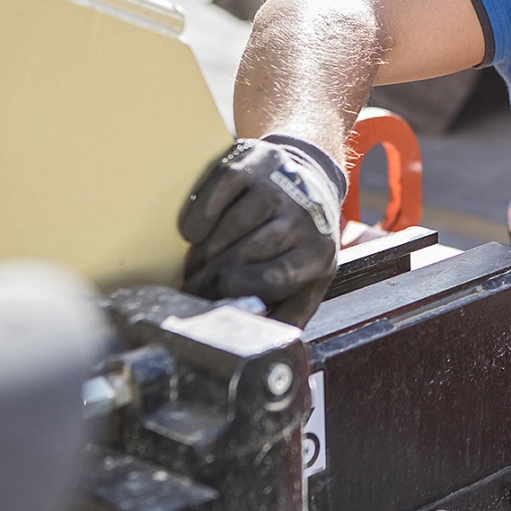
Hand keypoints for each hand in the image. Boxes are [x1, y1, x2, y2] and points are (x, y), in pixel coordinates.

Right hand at [179, 136, 344, 326]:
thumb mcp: (308, 282)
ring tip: (194, 266)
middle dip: (210, 279)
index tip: (213, 302)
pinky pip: (219, 189)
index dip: (234, 295)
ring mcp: (279, 185)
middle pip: (243, 255)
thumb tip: (265, 349)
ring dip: (203, 252)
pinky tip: (194, 232)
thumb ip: (288, 316)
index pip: (271, 281)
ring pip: (229, 226)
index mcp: (319, 253)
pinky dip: (200, 213)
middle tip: (191, 291)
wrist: (309, 176)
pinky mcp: (255, 161)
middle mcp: (303, 216)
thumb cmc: (301, 241)